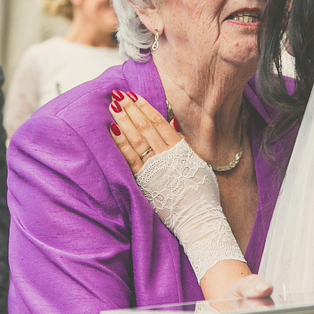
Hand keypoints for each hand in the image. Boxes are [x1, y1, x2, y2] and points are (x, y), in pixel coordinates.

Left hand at [107, 90, 246, 280]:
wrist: (198, 219)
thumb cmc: (202, 194)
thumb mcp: (198, 163)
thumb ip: (183, 144)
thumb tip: (172, 124)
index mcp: (181, 150)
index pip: (158, 122)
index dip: (144, 107)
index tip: (133, 95)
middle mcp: (166, 156)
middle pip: (144, 127)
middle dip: (130, 109)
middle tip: (117, 94)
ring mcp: (155, 169)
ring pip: (136, 140)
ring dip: (123, 121)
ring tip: (112, 106)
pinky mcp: (146, 182)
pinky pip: (130, 159)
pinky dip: (121, 144)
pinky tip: (113, 131)